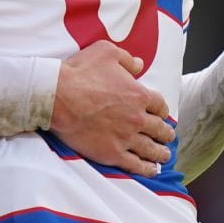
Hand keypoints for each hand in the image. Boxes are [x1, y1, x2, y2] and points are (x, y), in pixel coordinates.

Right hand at [50, 41, 174, 177]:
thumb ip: (127, 59)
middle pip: (159, 129)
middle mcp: (137, 118)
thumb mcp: (106, 52)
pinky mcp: (111, 153)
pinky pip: (135, 165)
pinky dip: (146, 168)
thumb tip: (139, 64)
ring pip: (150, 149)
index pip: (160, 105)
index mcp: (139, 95)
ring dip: (160, 153)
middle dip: (165, 133)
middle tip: (167, 137)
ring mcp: (125, 138)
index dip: (162, 111)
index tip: (161, 115)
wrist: (56, 97)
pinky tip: (151, 170)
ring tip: (164, 156)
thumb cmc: (79, 72)